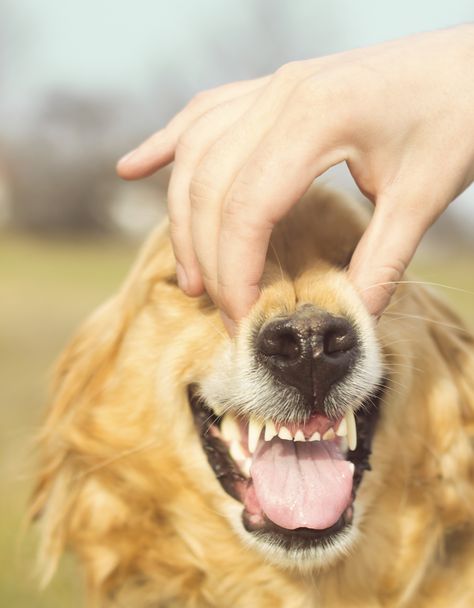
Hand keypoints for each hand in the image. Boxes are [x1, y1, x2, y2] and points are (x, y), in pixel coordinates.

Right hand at [117, 25, 473, 324]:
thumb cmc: (457, 117)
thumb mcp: (423, 197)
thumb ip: (380, 262)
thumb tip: (347, 322)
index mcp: (316, 117)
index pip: (247, 207)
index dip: (237, 272)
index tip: (242, 319)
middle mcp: (281, 95)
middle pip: (210, 184)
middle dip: (207, 256)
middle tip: (220, 309)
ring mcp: (273, 87)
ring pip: (197, 152)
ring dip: (182, 216)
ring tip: (188, 273)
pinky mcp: (275, 90)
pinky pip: (204, 114)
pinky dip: (167, 146)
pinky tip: (134, 167)